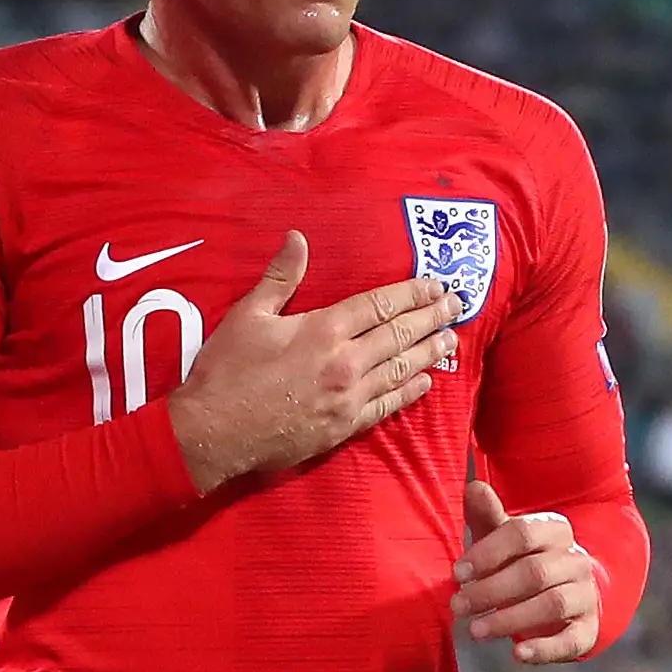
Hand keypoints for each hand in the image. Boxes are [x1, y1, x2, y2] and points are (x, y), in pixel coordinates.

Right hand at [166, 232, 461, 492]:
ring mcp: (348, 397)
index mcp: (324, 328)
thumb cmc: (226, 372)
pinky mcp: (344, 427)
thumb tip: (298, 238)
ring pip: (400, 368)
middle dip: (432, 317)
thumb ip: (280, 277)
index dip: (412, 292)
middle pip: (399, 333)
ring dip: (428, 352)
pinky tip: (425, 382)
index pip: (381, 304)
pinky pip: (387, 405)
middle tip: (457, 305)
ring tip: (451, 339)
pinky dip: (409, 392)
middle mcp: (345, 361)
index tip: (435, 284)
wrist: (214, 433)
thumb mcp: (248, 315)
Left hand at [452, 479, 600, 664]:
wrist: (562, 593)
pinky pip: (572, 639)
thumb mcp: (501, 538)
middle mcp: (576, 560)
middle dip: (491, 591)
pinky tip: (517, 655)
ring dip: (510, 620)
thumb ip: (488, 516)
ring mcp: (586, 594)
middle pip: (534, 573)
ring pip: (552, 604)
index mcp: (555, 530)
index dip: (488, 553)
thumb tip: (474, 487)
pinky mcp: (588, 628)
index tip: (457, 573)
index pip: (523, 534)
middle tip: (457, 607)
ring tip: (475, 631)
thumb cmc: (520, 561)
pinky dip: (545, 649)